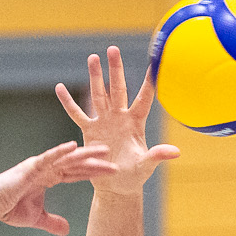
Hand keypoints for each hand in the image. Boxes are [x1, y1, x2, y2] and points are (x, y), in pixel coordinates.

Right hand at [0, 141, 115, 235]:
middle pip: (76, 164)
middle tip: (115, 160)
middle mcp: (47, 168)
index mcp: (49, 177)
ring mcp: (39, 165)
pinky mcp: (30, 167)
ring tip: (103, 150)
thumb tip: (67, 230)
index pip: (76, 173)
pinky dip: (60, 152)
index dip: (93, 172)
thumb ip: (52, 222)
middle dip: (95, 162)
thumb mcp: (37, 218)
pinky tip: (73, 146)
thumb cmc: (9, 208)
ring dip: (85, 154)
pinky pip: (48, 158)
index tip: (111, 172)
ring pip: (67, 158)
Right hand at [55, 45, 179, 196]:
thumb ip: (157, 156)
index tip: (153, 62)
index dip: (149, 81)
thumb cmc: (134, 177)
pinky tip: (59, 88)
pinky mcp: (89, 131)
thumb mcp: (145, 166)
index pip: (144, 98)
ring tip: (93, 57)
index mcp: (135, 123)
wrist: (116, 187)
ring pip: (99, 95)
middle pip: (118, 88)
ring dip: (95, 77)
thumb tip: (176, 152)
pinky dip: (68, 102)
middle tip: (113, 49)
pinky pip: (77, 114)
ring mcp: (104, 122)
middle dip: (115, 69)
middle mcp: (120, 117)